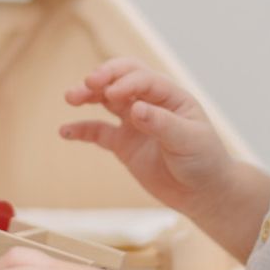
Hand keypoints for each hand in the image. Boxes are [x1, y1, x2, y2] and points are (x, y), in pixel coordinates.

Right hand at [63, 57, 235, 220]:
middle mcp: (149, 103)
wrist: (203, 193)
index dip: (126, 83)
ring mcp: (134, 122)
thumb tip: (136, 108)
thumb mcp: (189, 140)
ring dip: (88, 95)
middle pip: (120, 78)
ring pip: (105, 100)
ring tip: (71, 97)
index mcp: (170, 96)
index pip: (143, 79)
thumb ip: (162, 123)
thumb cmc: (205, 161)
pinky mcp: (123, 143)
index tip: (112, 95)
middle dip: (103, 77)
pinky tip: (65, 131)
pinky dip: (81, 129)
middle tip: (87, 84)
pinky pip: (97, 131)